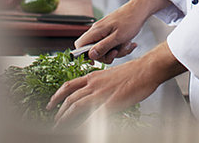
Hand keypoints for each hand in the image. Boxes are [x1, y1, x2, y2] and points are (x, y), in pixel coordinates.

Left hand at [47, 42, 186, 126]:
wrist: (147, 69)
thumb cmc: (134, 72)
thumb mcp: (112, 75)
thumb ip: (101, 83)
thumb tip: (95, 93)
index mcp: (94, 76)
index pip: (69, 85)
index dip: (57, 95)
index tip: (52, 102)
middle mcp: (94, 83)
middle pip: (69, 97)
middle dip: (58, 110)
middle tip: (53, 118)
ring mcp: (101, 93)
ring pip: (75, 105)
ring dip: (65, 117)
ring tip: (59, 125)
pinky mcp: (110, 103)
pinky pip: (92, 116)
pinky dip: (82, 124)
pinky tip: (78, 129)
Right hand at [74, 0, 170, 62]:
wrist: (140, 10)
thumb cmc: (131, 20)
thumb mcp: (118, 37)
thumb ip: (103, 47)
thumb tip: (90, 55)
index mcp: (96, 30)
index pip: (80, 45)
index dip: (85, 55)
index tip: (98, 59)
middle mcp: (98, 30)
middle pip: (94, 50)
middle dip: (106, 55)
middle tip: (117, 52)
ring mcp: (104, 31)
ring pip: (105, 48)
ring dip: (116, 51)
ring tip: (127, 45)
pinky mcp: (111, 32)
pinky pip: (112, 44)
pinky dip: (120, 46)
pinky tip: (129, 43)